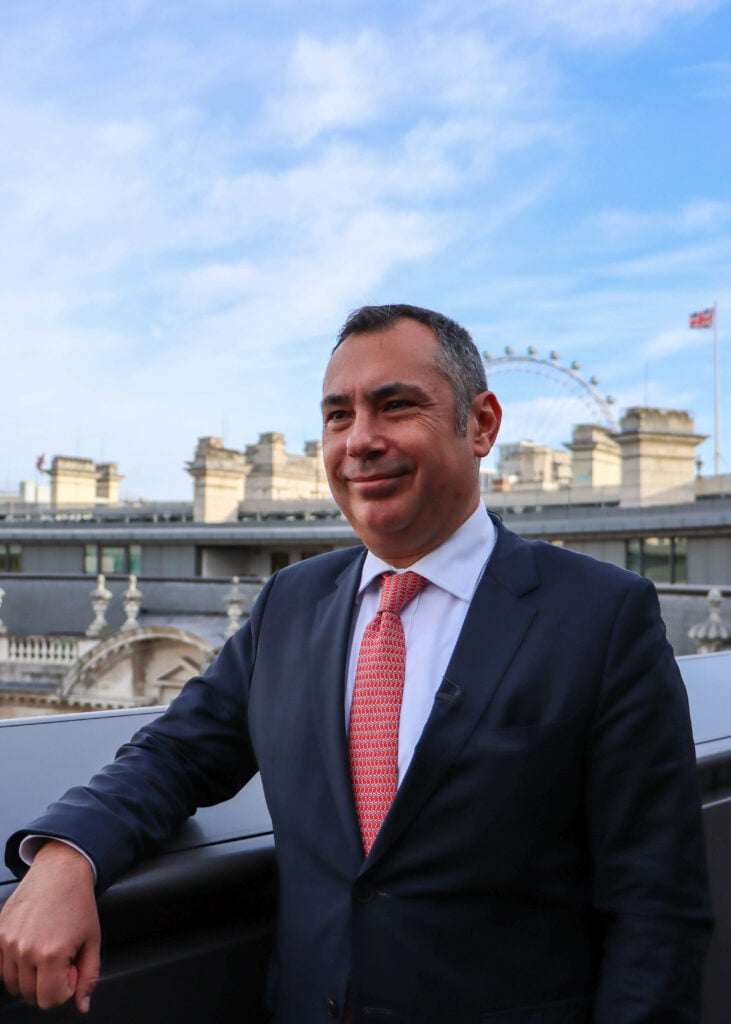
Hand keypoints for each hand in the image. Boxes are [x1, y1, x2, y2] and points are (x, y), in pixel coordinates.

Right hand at [0, 840, 99, 1012]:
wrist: (61, 871)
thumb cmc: (78, 903)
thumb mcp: (93, 940)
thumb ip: (89, 977)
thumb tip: (82, 1005)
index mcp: (51, 954)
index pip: (49, 1000)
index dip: (64, 990)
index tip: (71, 970)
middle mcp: (25, 949)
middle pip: (30, 995)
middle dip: (48, 983)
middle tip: (62, 958)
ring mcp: (8, 941)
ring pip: (12, 983)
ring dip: (30, 976)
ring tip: (46, 951)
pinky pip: (0, 966)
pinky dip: (14, 964)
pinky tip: (30, 947)